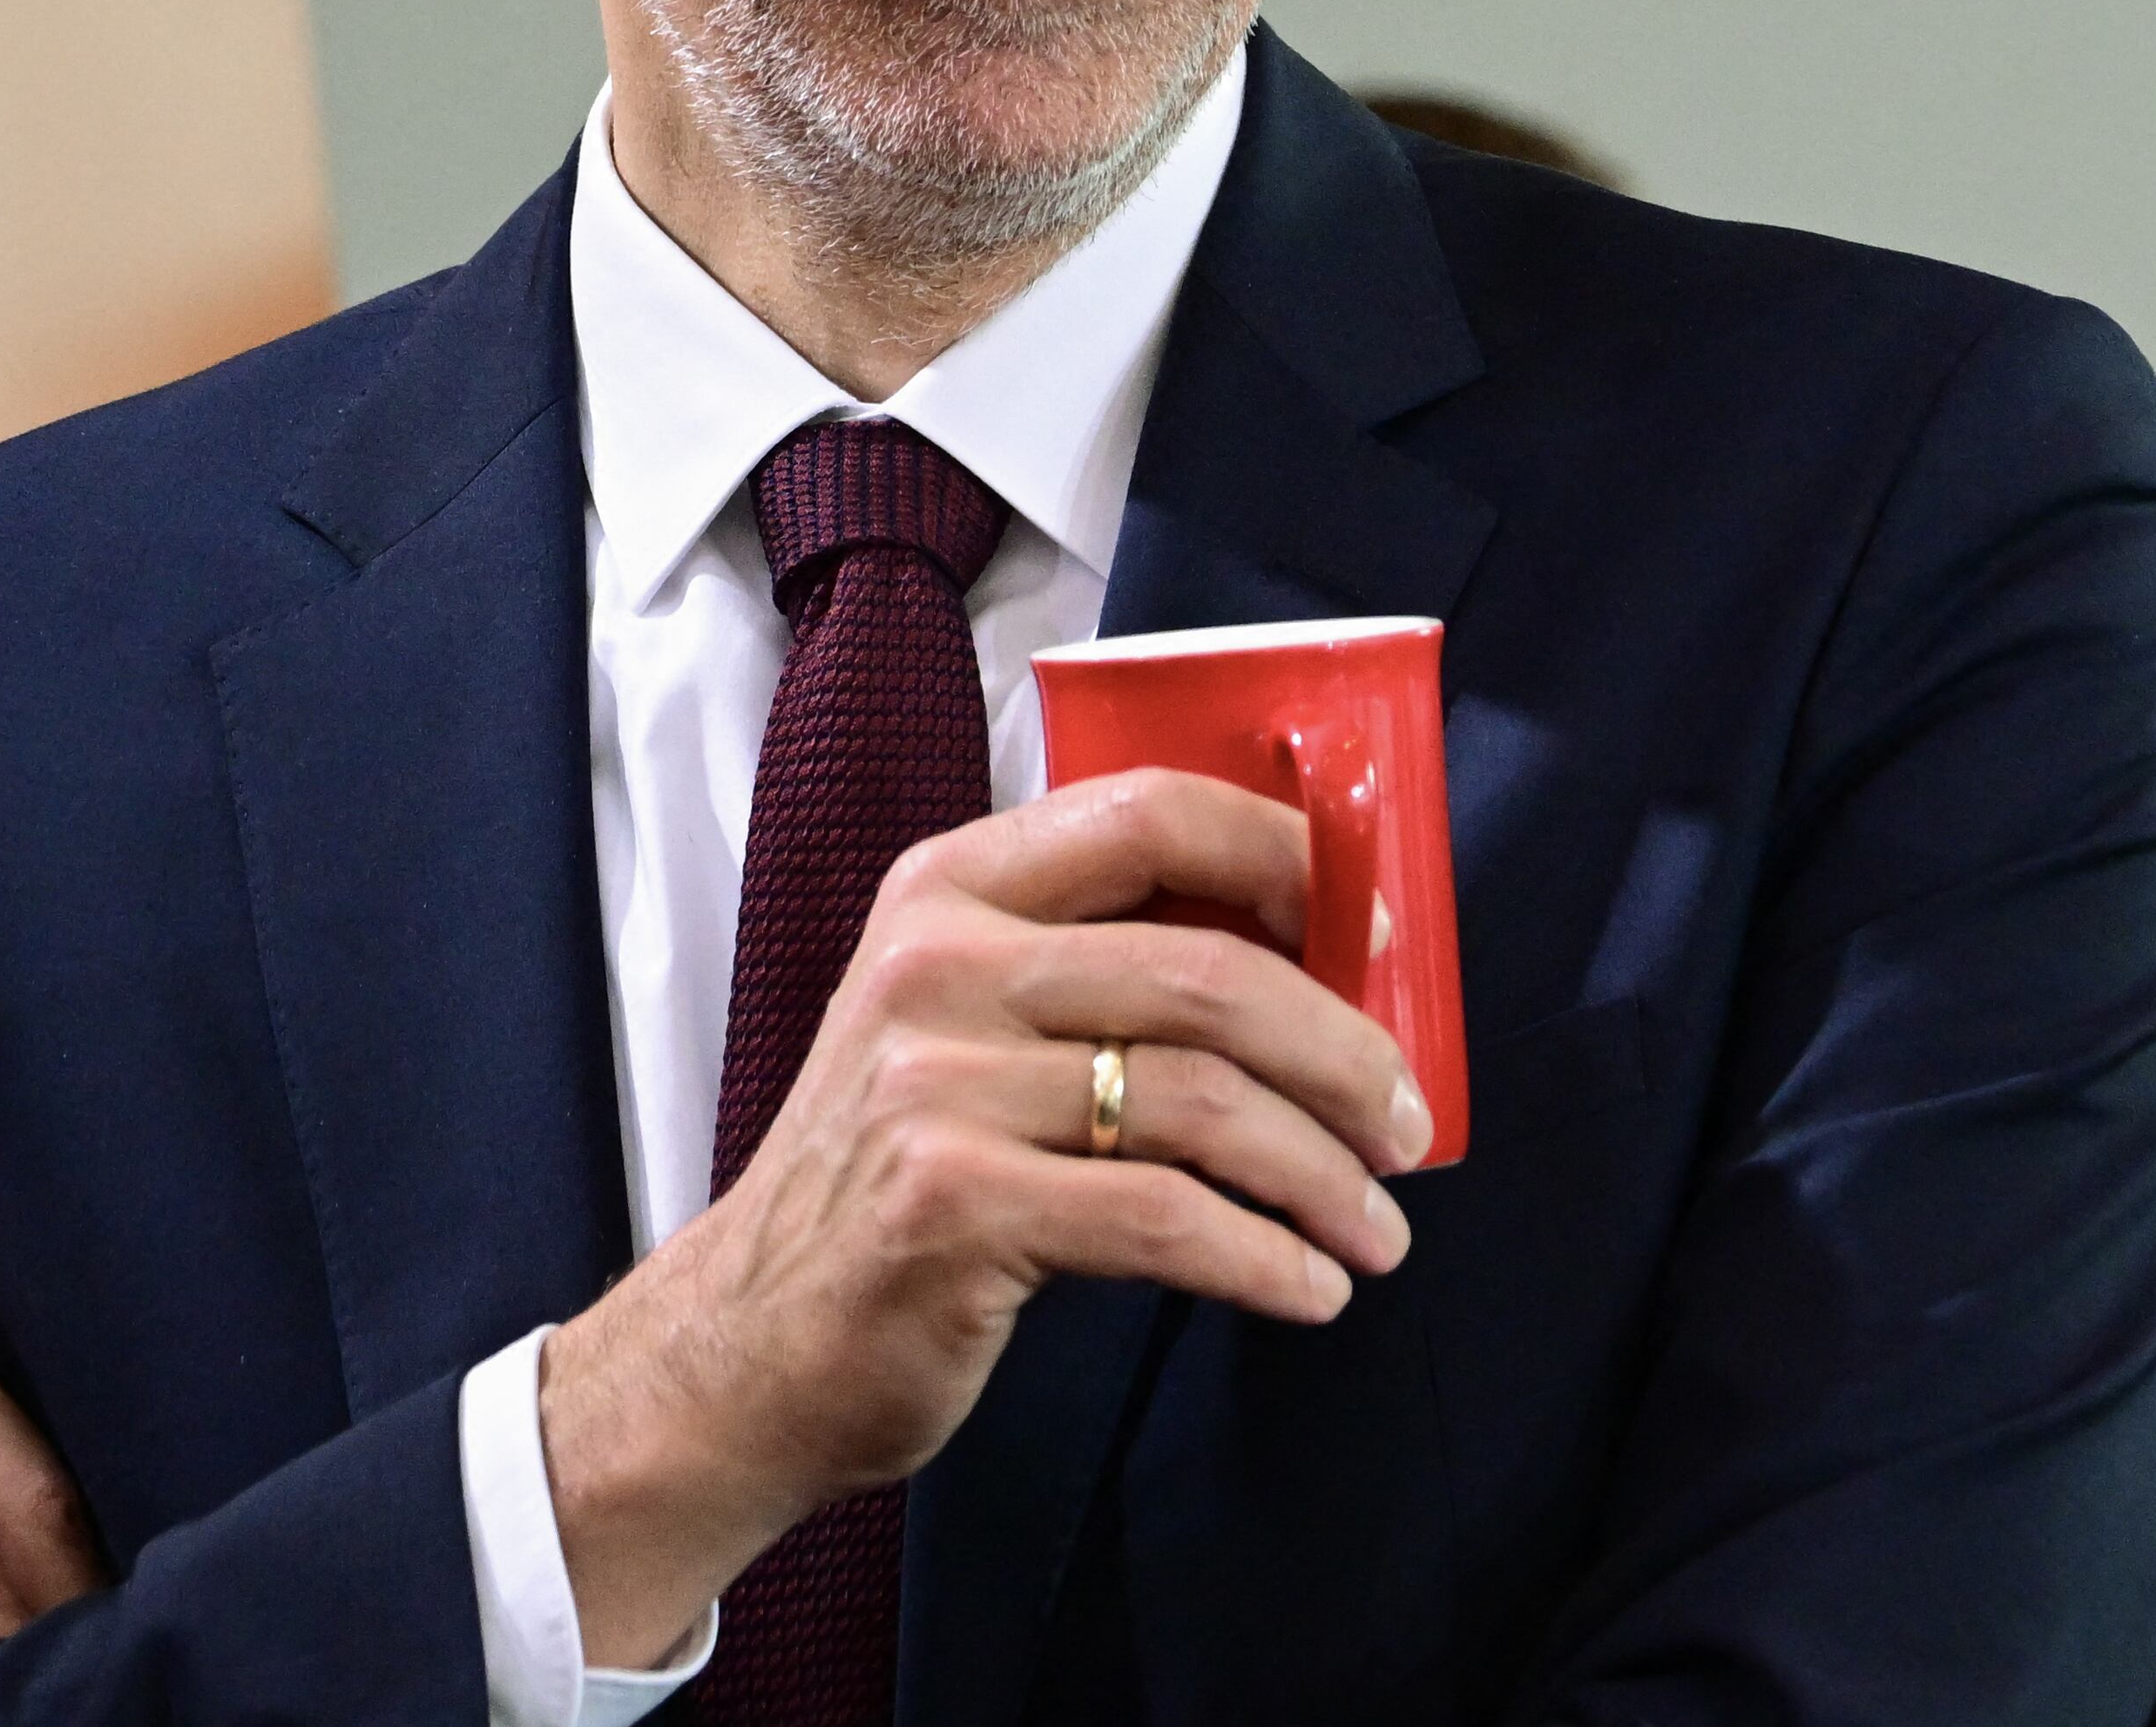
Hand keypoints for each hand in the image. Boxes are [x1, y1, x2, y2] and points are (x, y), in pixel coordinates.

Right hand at [541, 768, 1430, 1664]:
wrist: (748, 1343)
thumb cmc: (898, 1177)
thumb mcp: (963, 1026)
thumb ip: (1096, 968)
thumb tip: (1320, 961)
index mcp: (951, 890)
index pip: (1152, 813)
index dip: (1288, 859)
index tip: (1380, 939)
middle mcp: (937, 965)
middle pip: (1211, 973)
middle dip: (1345, 1053)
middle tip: (1407, 1123)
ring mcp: (935, 1084)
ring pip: (1206, 1102)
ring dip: (1324, 1175)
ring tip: (1377, 1228)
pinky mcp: (951, 1206)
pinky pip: (1167, 1219)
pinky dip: (1265, 1258)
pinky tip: (1309, 1287)